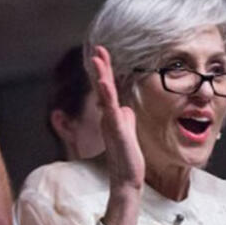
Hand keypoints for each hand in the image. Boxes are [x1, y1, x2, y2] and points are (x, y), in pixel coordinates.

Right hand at [90, 46, 143, 189]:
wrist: (127, 176)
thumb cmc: (127, 155)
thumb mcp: (128, 130)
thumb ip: (126, 117)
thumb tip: (126, 107)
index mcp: (112, 114)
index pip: (108, 87)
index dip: (106, 70)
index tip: (103, 52)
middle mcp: (108, 115)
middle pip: (103, 86)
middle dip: (101, 66)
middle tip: (98, 48)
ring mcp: (111, 122)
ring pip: (104, 95)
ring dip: (101, 75)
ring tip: (97, 58)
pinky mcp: (116, 130)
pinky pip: (111, 110)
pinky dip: (108, 96)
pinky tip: (105, 83)